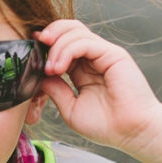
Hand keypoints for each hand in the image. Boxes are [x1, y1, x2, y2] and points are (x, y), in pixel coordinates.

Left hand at [35, 21, 161, 162]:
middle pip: (69, 29)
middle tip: (36, 47)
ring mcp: (104, 54)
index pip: (63, 44)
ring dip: (56, 47)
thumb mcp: (70, 109)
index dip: (46, 45)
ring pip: (75, 32)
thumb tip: (39, 77)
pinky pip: (85, 42)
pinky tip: (59, 68)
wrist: (132, 133)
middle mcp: (94, 58)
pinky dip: (67, 51)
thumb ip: (56, 90)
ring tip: (50, 69)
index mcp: (84, 69)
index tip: (30, 52)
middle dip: (49, 34)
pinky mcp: (113, 55)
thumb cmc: (105, 126)